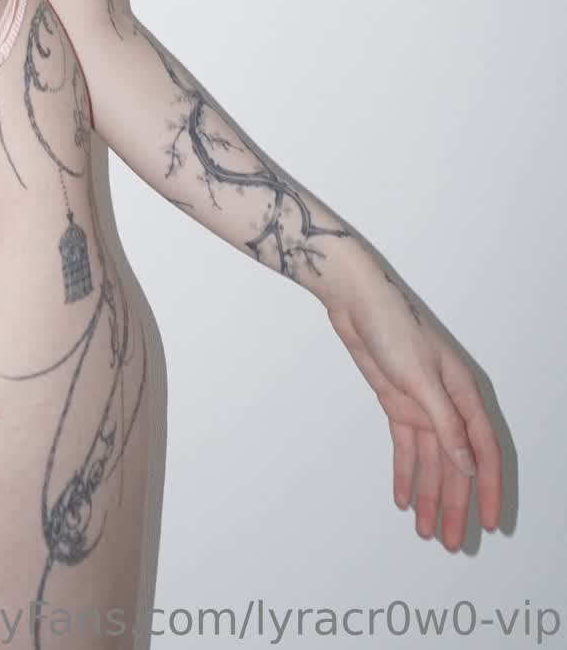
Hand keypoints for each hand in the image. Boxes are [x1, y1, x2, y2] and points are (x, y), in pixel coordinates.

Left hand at [324, 253, 502, 549]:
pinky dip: (405, 473)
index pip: (483, 452)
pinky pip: (406, 447)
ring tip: (427, 533)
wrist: (355, 299)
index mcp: (464, 394)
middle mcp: (448, 403)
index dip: (488, 489)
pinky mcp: (397, 402)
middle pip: (456, 464)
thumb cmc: (394, 326)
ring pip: (431, 461)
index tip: (489, 524)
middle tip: (454, 544)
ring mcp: (422, 405)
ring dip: (430, 496)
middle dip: (456, 505)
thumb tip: (468, 467)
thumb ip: (446, 424)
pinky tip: (403, 501)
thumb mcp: (422, 377)